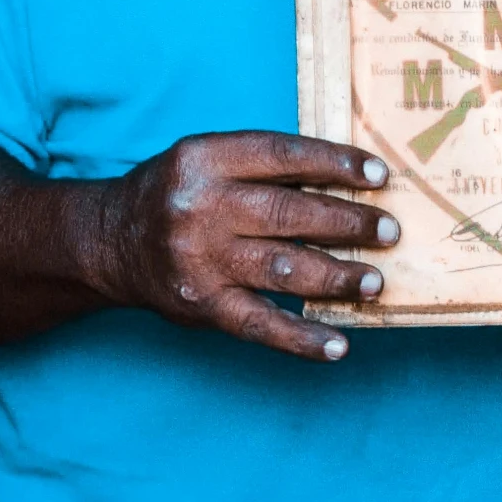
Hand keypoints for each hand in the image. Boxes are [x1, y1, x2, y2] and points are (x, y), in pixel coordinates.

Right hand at [96, 131, 397, 360]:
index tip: (379, 174)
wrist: (112, 242)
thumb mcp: (207, 160)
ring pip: (283, 269)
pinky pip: (260, 325)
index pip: (283, 156)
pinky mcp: (203, 307)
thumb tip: (345, 178)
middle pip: (288, 213)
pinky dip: (302, 339)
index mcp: (204, 159)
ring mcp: (201, 261)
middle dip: (347, 223)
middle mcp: (201, 208)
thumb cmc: (176, 195)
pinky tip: (339, 345)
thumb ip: (263, 166)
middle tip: (389, 231)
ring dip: (337, 277)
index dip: (335, 163)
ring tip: (374, 281)